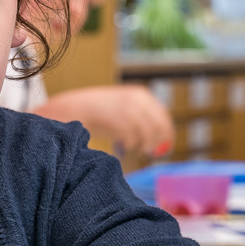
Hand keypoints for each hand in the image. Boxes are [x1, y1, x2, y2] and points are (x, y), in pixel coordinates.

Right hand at [35, 85, 175, 156]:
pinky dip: (131, 144)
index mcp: (141, 95)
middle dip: (157, 140)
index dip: (166, 131)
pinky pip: (133, 138)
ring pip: (147, 134)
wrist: (78, 108)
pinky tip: (124, 144)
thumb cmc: (103, 112)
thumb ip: (144, 118)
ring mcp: (129, 109)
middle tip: (150, 150)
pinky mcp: (120, 121)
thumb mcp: (126, 108)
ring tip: (133, 146)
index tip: (165, 143)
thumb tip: (163, 137)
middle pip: (159, 126)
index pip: (163, 115)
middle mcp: (138, 100)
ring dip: (143, 144)